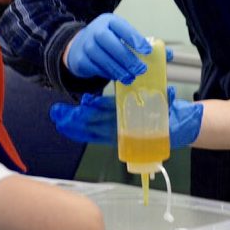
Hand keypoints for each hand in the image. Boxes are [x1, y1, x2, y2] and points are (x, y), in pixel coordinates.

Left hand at [50, 87, 202, 148]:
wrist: (173, 132)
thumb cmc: (169, 116)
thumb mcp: (171, 105)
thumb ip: (169, 98)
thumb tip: (171, 92)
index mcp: (134, 120)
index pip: (111, 114)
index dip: (96, 108)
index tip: (85, 101)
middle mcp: (123, 129)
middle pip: (95, 124)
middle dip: (75, 119)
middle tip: (58, 112)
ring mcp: (116, 135)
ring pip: (90, 132)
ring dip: (72, 126)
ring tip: (57, 118)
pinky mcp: (111, 138)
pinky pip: (92, 137)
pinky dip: (78, 132)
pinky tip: (65, 127)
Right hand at [65, 13, 150, 84]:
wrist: (79, 46)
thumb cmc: (107, 39)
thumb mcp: (118, 33)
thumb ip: (136, 41)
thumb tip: (163, 53)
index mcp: (108, 21)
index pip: (123, 28)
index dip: (136, 40)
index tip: (147, 51)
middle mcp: (95, 30)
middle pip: (112, 44)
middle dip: (128, 59)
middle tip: (141, 69)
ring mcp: (86, 45)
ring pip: (104, 59)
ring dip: (119, 70)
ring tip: (131, 77)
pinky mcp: (80, 60)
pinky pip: (96, 68)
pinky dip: (108, 74)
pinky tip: (117, 77)